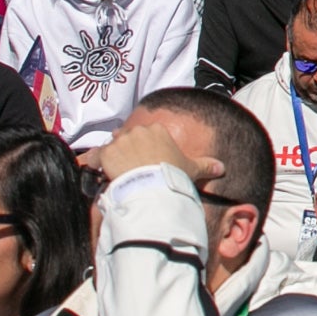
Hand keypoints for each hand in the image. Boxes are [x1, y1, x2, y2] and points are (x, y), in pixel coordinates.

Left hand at [101, 123, 216, 192]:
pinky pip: (94, 157)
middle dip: (128, 150)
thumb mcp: (192, 168)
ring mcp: (120, 141)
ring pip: (112, 147)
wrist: (152, 185)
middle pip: (128, 138)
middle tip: (130, 168)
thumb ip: (206, 165)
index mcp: (158, 130)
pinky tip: (97, 173)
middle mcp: (138, 131)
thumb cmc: (172, 174)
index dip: (144, 148)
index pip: (147, 135)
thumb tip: (222, 167)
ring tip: (116, 173)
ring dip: (112, 158)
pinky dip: (94, 164)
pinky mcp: (105, 153)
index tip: (145, 160)